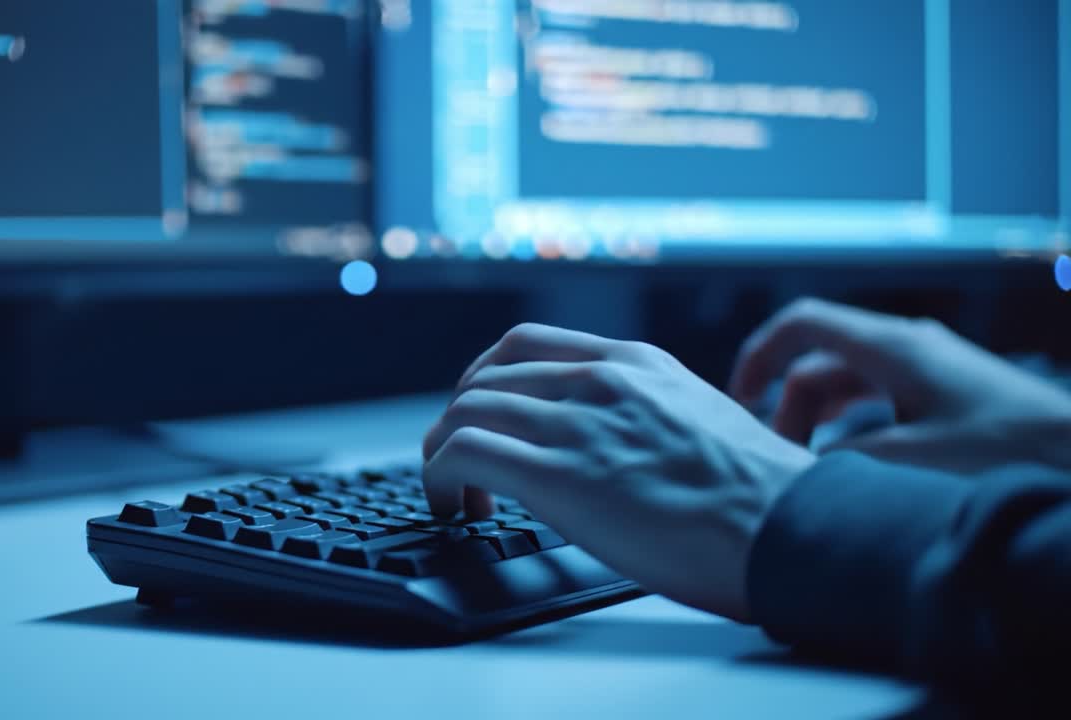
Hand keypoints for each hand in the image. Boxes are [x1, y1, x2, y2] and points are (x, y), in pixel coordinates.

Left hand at [421, 324, 815, 620]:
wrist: (792, 529)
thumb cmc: (764, 496)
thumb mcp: (703, 421)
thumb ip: (649, 416)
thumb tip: (619, 444)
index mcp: (635, 364)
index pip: (526, 345)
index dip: (484, 379)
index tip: (480, 414)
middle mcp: (600, 382)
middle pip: (485, 377)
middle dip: (459, 419)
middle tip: (460, 461)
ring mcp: (578, 424)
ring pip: (464, 411)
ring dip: (442, 453)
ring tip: (453, 495)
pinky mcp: (560, 477)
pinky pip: (464, 453)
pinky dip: (440, 477)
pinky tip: (457, 509)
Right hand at [729, 298, 1070, 473]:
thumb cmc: (1008, 448)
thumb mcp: (913, 458)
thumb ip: (846, 458)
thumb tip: (803, 467)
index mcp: (891, 347)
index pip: (801, 324)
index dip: (760, 355)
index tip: (741, 401)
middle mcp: (905, 345)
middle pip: (819, 362)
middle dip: (788, 406)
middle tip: (780, 461)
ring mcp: (926, 365)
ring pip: (846, 382)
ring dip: (818, 419)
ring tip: (807, 466)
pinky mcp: (943, 389)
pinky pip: (875, 396)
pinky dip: (849, 424)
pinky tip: (850, 463)